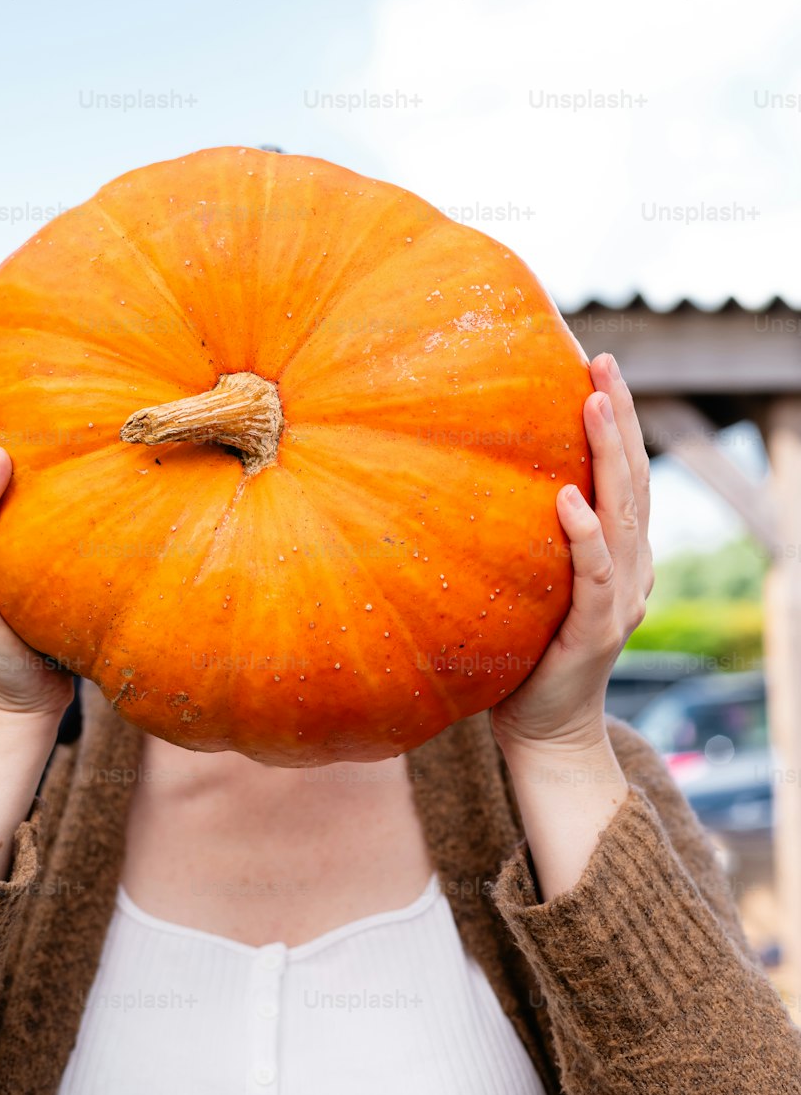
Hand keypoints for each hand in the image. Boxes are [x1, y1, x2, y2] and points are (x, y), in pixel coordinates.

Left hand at [490, 352, 654, 759]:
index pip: (623, 474)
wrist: (544, 730)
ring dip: (611, 457)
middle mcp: (629, 568)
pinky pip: (595, 576)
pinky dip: (586, 536)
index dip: (617, 421)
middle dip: (620, 419)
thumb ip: (521, 535)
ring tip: (595, 404)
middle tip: (604, 364)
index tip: (598, 367)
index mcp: (617, 552)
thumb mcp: (528, 580)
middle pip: (632, 480)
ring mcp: (619, 598)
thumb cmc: (526, 651)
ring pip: (623, 515)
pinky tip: (569, 499)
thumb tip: (462, 476)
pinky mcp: (596, 630)